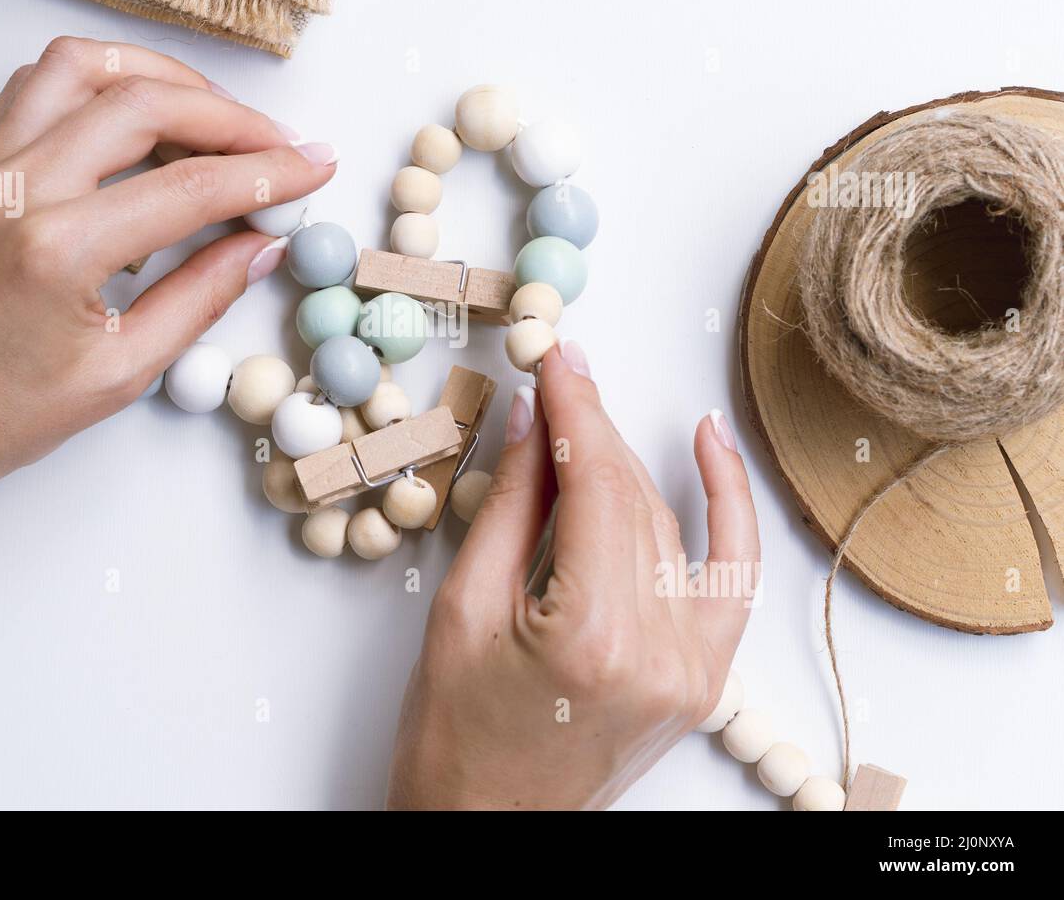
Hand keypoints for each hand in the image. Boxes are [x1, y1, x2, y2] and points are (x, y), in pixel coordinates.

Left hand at [0, 36, 335, 506]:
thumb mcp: (119, 375)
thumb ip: (199, 300)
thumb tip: (261, 247)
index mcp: (55, 251)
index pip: (191, 186)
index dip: (269, 173)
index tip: (314, 165)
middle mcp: (14, 190)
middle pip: (143, 104)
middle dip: (230, 117)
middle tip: (279, 144)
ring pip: (84, 69)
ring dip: (162, 77)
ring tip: (215, 116)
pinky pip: (37, 86)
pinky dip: (100, 81)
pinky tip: (137, 115)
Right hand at [386, 341, 760, 809]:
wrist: (485, 828)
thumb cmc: (454, 738)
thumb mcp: (464, 609)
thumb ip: (513, 506)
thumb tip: (539, 421)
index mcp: (594, 635)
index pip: (597, 485)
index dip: (576, 409)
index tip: (557, 357)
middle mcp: (661, 652)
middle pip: (635, 498)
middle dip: (593, 427)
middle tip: (561, 370)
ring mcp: (694, 670)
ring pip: (670, 527)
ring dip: (627, 464)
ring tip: (585, 411)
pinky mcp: (703, 678)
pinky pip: (730, 574)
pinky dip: (725, 507)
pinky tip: (709, 445)